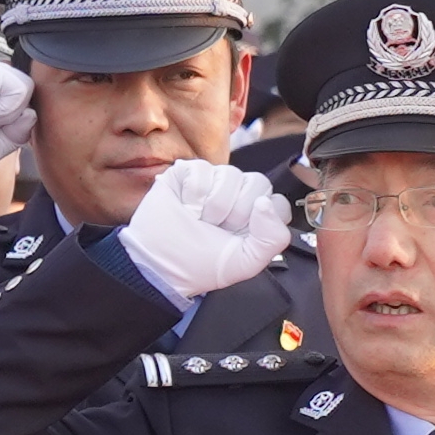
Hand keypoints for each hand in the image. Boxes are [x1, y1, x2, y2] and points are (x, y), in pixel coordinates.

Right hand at [117, 159, 293, 301]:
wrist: (156, 265)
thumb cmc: (197, 265)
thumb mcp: (245, 263)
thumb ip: (274, 238)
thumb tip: (266, 202)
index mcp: (256, 217)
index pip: (278, 202)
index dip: (261, 219)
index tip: (239, 235)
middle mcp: (238, 195)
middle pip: (258, 183)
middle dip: (235, 211)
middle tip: (215, 227)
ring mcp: (214, 181)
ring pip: (231, 174)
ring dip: (212, 203)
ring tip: (196, 218)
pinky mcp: (188, 172)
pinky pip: (203, 169)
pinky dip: (193, 192)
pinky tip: (184, 205)